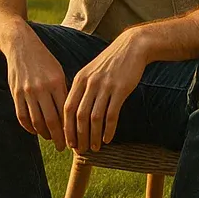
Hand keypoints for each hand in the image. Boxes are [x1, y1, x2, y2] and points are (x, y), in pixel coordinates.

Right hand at [6, 31, 69, 149]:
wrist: (21, 45)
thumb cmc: (44, 60)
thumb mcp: (58, 72)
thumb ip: (62, 92)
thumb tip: (70, 116)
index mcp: (56, 82)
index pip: (65, 113)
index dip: (70, 129)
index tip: (75, 138)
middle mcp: (42, 88)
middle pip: (51, 121)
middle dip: (59, 138)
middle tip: (63, 147)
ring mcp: (27, 92)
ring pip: (36, 121)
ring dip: (44, 134)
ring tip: (50, 139)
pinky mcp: (16, 93)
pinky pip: (22, 116)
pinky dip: (29, 127)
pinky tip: (35, 131)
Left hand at [64, 31, 146, 152]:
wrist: (131, 47)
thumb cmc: (111, 62)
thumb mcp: (91, 71)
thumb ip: (81, 89)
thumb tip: (74, 113)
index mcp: (79, 79)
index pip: (68, 108)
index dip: (67, 128)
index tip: (69, 142)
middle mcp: (90, 83)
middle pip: (79, 116)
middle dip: (78, 136)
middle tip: (80, 150)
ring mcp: (105, 86)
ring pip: (94, 118)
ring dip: (93, 136)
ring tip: (94, 148)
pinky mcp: (120, 89)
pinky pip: (112, 114)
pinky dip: (108, 129)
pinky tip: (108, 139)